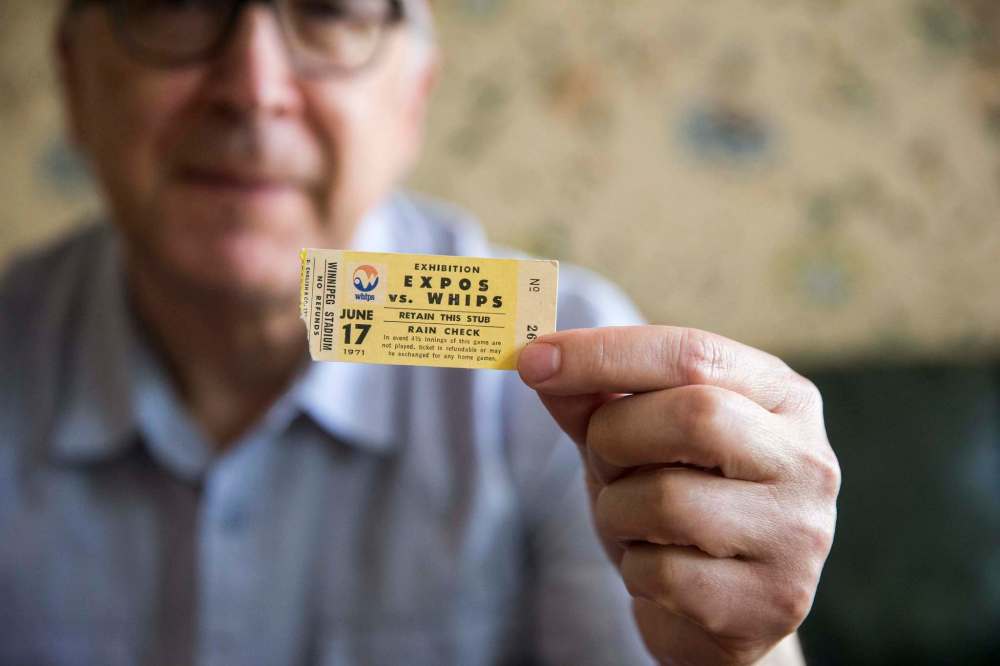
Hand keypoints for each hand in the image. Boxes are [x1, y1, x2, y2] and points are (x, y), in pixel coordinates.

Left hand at [518, 326, 839, 664]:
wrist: (718, 612)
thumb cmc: (677, 505)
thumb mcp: (634, 442)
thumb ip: (594, 400)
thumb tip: (540, 361)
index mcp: (781, 397)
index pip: (693, 354)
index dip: (604, 353)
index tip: (532, 359)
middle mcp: (807, 457)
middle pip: (694, 416)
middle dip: (615, 436)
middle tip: (601, 459)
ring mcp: (798, 532)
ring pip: (668, 499)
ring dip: (617, 511)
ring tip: (634, 524)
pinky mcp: (773, 601)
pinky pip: (665, 572)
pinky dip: (635, 569)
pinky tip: (658, 571)